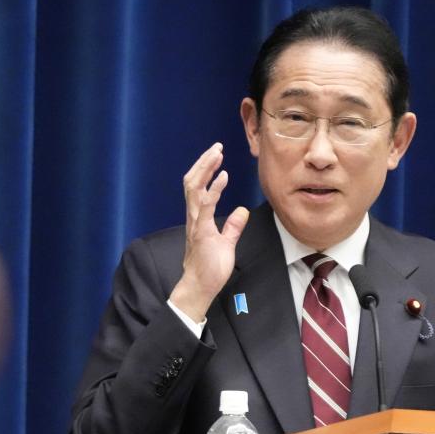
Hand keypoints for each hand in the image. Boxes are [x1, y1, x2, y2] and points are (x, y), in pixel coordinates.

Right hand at [169, 142, 249, 323]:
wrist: (200, 287)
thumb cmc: (210, 268)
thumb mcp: (226, 243)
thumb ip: (233, 226)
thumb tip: (242, 211)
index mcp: (198, 217)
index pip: (198, 186)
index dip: (206, 169)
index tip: (216, 155)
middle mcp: (194, 216)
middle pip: (192, 181)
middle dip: (203, 162)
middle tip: (216, 146)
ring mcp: (196, 223)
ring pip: (194, 188)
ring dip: (205, 168)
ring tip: (216, 153)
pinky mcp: (202, 232)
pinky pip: (205, 205)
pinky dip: (214, 188)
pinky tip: (223, 176)